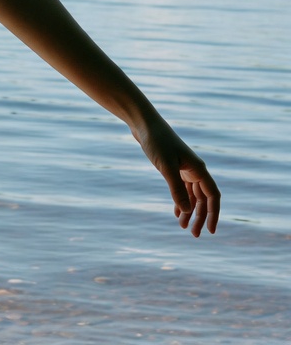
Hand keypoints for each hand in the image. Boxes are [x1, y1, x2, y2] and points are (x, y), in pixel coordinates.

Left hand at [135, 118, 220, 236]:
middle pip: (202, 198)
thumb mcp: (166, 167)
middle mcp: (195, 169)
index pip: (213, 196)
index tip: (210, 231)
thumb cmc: (156, 141)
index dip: (214, 214)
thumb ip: (176, 189)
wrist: (143, 124)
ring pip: (192, 194)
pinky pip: (182, 188)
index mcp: (198, 169)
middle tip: (193, 235)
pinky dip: (180, 200)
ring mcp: (184, 168)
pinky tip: (177, 212)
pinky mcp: (173, 166)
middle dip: (199, 217)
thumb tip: (188, 211)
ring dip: (189, 210)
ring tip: (182, 227)